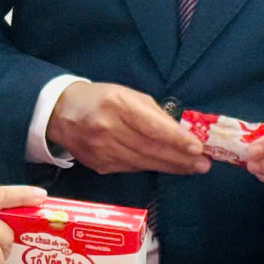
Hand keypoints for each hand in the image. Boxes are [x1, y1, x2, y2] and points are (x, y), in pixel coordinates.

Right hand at [48, 81, 209, 175]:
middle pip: (150, 148)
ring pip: (143, 162)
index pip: (152, 127)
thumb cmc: (100, 99)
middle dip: (180, 158)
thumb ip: (153, 112)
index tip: (197, 147)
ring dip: (171, 167)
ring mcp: (102, 150)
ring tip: (193, 168)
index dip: (176, 140)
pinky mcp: (99, 165)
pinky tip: (168, 167)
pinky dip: (152, 167)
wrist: (60, 113)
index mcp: (116, 105)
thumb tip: (180, 132)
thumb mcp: (127, 95)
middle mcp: (107, 129)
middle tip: (203, 164)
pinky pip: (132, 168)